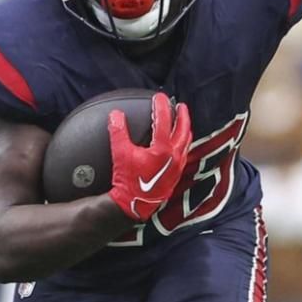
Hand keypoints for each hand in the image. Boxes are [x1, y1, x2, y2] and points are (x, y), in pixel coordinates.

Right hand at [107, 92, 192, 221]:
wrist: (134, 205)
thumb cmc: (127, 181)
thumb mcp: (120, 154)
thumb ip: (118, 132)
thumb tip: (115, 114)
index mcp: (163, 149)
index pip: (165, 120)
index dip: (161, 105)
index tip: (159, 96)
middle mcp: (175, 156)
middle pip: (184, 130)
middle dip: (183, 116)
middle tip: (181, 106)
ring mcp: (177, 166)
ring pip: (186, 143)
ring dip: (185, 129)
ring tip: (182, 122)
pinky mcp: (176, 175)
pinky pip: (184, 154)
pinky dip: (182, 143)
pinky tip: (177, 144)